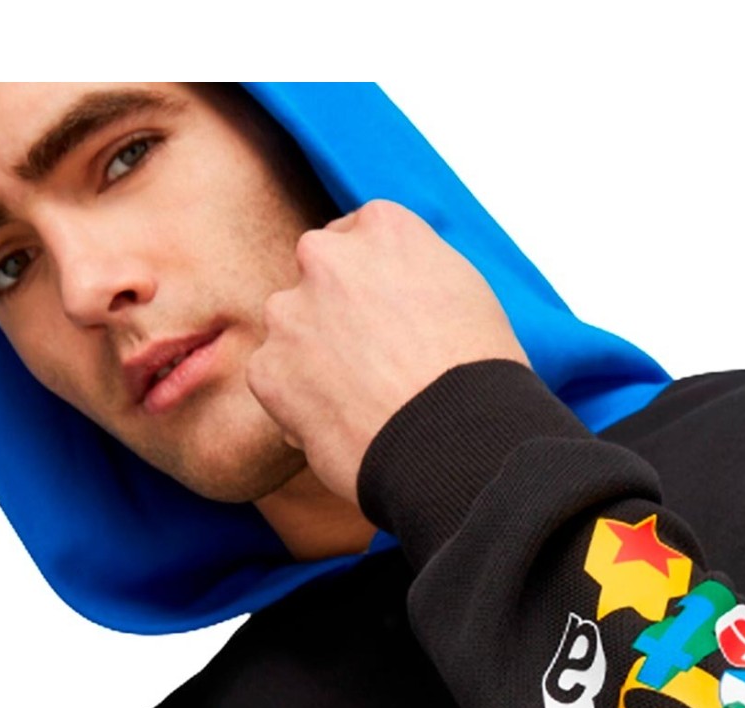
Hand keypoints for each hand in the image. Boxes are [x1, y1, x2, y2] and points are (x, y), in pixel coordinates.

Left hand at [246, 199, 530, 504]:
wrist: (456, 442)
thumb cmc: (476, 376)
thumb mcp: (465, 292)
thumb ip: (415, 272)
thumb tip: (392, 288)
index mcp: (383, 228)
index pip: (357, 236)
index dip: (372, 283)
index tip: (385, 316)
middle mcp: (326, 257)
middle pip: (317, 277)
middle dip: (335, 311)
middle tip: (371, 361)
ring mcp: (289, 313)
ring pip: (291, 330)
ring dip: (313, 357)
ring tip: (360, 401)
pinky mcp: (267, 369)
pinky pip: (275, 382)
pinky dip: (298, 404)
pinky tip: (343, 426)